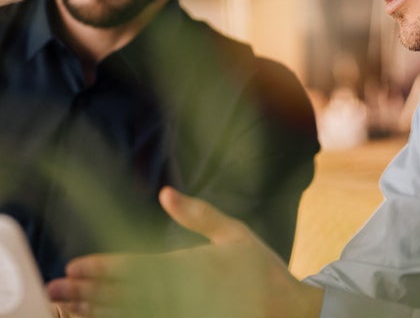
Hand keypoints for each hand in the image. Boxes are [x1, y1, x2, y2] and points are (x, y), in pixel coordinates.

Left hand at [47, 187, 323, 317]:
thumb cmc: (260, 268)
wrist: (287, 310)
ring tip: (65, 310)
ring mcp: (187, 313)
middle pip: (127, 294)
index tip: (75, 267)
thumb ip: (198, 214)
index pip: (139, 265)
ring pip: (132, 315)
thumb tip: (165, 192)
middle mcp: (185, 293)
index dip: (105, 267)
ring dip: (97, 312)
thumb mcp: (234, 232)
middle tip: (54, 292)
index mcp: (194, 264)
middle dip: (88, 293)